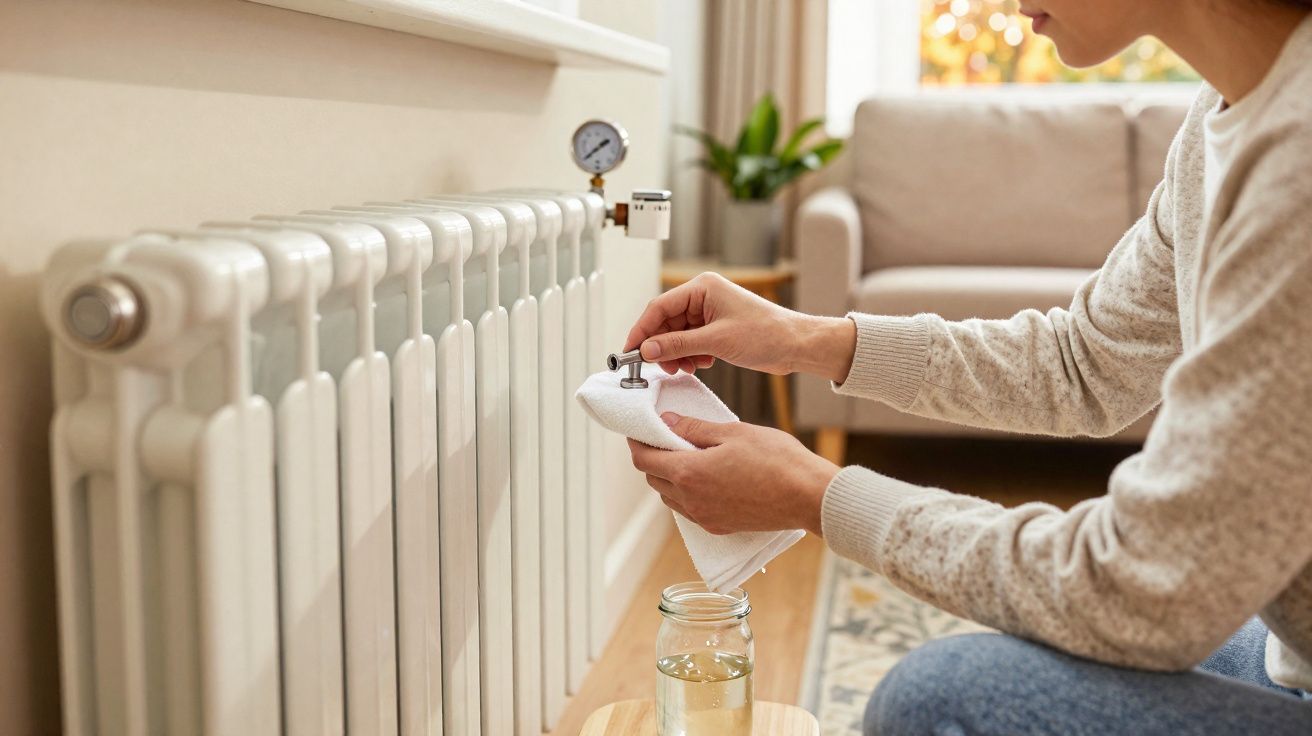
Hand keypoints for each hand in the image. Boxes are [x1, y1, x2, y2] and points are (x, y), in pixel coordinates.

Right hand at [625, 272, 856, 382]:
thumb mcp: (716, 341)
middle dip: (662, 346)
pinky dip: (690, 355)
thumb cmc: (766, 334)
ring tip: (686, 368)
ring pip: (678, 334)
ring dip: (677, 354)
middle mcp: (704, 296)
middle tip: (660, 366)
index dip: (642, 330)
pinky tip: (701, 365)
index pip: (660, 306)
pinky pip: (691, 341)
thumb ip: (678, 345)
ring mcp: (710, 312)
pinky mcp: (717, 328)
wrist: (796, 345)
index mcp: (702, 288)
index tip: (631, 350)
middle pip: (666, 321)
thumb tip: (648, 350)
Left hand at [627, 412, 839, 536]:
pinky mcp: (720, 528)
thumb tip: (666, 423)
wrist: (808, 496)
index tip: (640, 431)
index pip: (644, 459)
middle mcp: (691, 501)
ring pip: (669, 497)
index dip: (637, 443)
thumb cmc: (776, 460)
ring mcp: (705, 518)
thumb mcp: (732, 432)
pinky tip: (703, 479)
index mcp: (688, 474)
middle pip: (653, 479)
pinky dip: (686, 494)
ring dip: (668, 477)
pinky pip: (689, 511)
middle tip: (665, 439)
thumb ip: (694, 429)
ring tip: (687, 457)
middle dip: (652, 458)